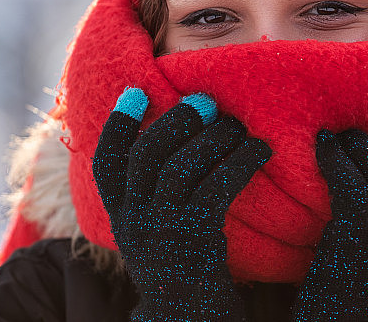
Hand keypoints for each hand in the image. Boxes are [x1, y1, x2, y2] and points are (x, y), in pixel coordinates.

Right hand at [92, 88, 271, 321]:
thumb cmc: (188, 275)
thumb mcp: (161, 237)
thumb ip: (158, 201)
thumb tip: (183, 148)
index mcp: (122, 220)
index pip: (107, 165)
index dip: (118, 126)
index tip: (135, 92)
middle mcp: (133, 224)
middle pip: (145, 156)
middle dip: (176, 121)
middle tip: (207, 103)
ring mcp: (160, 235)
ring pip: (178, 168)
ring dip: (212, 139)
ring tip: (238, 126)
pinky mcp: (193, 244)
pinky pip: (214, 189)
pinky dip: (239, 162)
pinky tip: (260, 151)